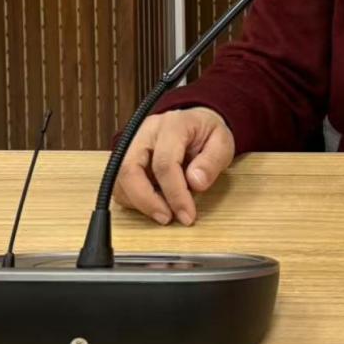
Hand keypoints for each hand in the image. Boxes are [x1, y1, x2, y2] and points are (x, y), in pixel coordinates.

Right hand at [112, 107, 234, 225]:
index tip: (187, 215)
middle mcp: (146, 132)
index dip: (175, 193)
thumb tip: (195, 183)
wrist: (196, 124)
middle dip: (146, 201)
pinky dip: (135, 200)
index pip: (164, 162)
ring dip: (140, 203)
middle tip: (167, 219)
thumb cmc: (207, 134)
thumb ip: (212, 161)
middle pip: (130, 169)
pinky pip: (121, 185)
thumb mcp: (223, 143)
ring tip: (165, 212)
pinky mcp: (126, 159)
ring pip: (120, 180)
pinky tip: (157, 203)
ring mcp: (132, 145)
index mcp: (172, 125)